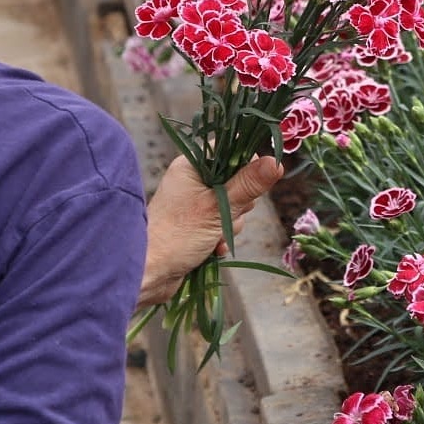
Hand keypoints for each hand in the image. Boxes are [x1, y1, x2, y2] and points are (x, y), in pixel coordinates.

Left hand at [137, 154, 282, 309]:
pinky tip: (214, 248)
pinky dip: (221, 236)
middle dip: (239, 204)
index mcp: (192, 165)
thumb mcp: (219, 207)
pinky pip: (220, 223)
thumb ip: (249, 184)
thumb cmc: (177, 236)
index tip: (252, 184)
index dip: (246, 166)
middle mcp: (191, 180)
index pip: (229, 150)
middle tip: (227, 215)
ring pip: (231, 205)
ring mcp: (192, 202)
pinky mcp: (194, 224)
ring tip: (215, 237)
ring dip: (230, 224)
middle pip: (236, 180)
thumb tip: (275, 162)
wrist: (148, 273)